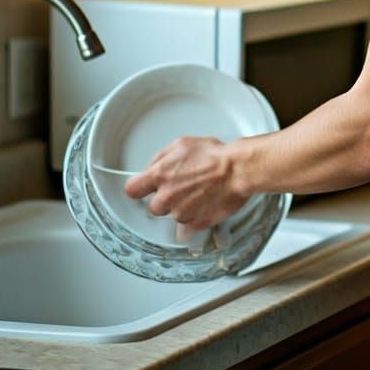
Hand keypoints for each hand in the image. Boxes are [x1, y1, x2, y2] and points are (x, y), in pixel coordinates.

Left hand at [123, 136, 249, 233]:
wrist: (237, 170)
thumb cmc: (215, 156)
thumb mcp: (183, 144)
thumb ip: (161, 158)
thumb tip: (153, 167)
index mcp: (159, 175)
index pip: (132, 190)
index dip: (139, 189)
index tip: (143, 188)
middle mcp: (166, 197)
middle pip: (153, 207)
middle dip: (165, 199)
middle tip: (181, 188)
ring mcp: (180, 213)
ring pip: (173, 215)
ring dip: (181, 207)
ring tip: (199, 193)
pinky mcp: (195, 223)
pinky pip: (188, 224)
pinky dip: (195, 216)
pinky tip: (205, 202)